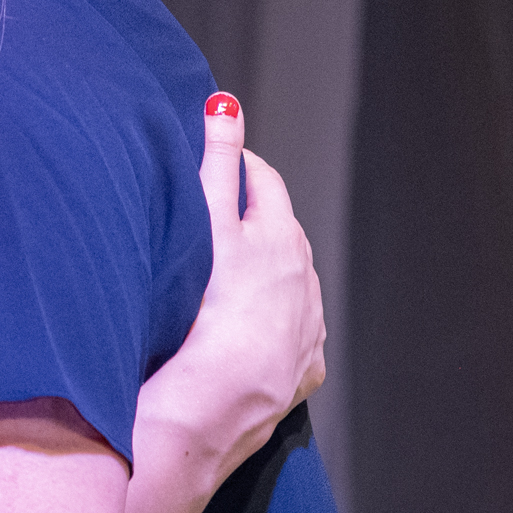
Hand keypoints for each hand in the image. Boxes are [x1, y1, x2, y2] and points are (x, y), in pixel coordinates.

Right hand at [181, 94, 325, 463]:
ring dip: (269, 272)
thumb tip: (226, 103)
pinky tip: (253, 333)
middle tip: (219, 210)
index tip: (218, 159)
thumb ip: (214, 163)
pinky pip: (296, 339)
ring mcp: (308, 332)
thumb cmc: (204, 311)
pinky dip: (278, 326)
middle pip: (283, 233)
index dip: (238, 166)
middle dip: (256, 216)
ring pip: (293, 286)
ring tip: (230, 273)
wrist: (212, 409)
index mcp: (280, 242)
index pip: (262, 184)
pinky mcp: (302, 374)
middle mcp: (305, 283)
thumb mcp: (207, 226)